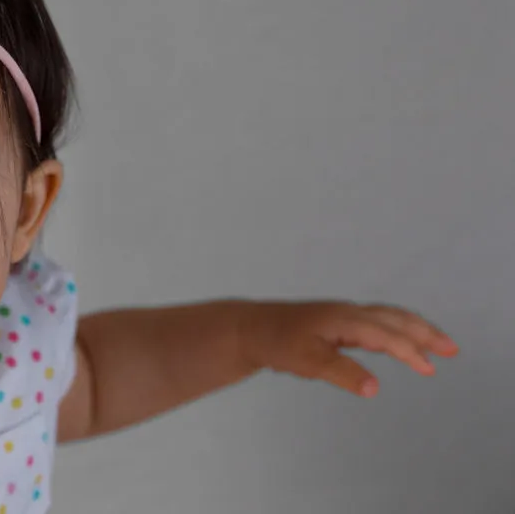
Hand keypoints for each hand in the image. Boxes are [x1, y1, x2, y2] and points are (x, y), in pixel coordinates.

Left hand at [241, 301, 458, 396]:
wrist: (250, 328)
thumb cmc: (276, 343)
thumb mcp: (307, 363)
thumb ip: (341, 373)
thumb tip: (375, 388)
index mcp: (343, 319)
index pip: (386, 335)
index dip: (409, 351)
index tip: (429, 369)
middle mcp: (347, 312)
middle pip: (394, 318)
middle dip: (424, 332)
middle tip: (451, 350)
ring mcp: (341, 314)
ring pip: (386, 317)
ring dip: (413, 329)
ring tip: (434, 346)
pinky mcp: (335, 320)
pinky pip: (374, 320)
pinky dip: (395, 328)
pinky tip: (397, 342)